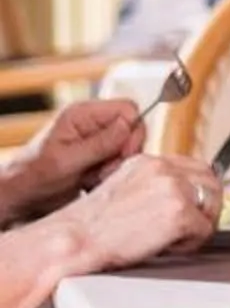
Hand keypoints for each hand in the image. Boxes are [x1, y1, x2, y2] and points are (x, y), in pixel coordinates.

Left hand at [0, 96, 145, 223]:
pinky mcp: (99, 156)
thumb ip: (99, 144)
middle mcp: (93, 123)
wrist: (18, 198)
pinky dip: (112, 175)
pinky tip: (92, 182)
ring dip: (117, 167)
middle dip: (124, 154)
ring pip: (130, 148)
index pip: (128, 109)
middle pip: (133, 129)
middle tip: (104, 172)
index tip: (122, 156)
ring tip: (92, 179)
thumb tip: (130, 124)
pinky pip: (122, 162)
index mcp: (82, 114)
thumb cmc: (32, 178)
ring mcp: (97, 139)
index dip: (132, 131)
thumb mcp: (65, 162)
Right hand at [40, 154, 218, 272]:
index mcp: (147, 162)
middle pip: (211, 181)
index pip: (193, 167)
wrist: (73, 240)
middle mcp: (163, 169)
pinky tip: (165, 248)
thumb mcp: (122, 191)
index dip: (198, 191)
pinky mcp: (179, 212)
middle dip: (206, 207)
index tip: (195, 208)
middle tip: (191, 229)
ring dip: (200, 224)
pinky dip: (190, 244)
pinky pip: (204, 230)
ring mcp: (173, 188)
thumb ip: (150, 187)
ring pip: (212, 204)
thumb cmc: (89, 228)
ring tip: (174, 240)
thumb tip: (179, 197)